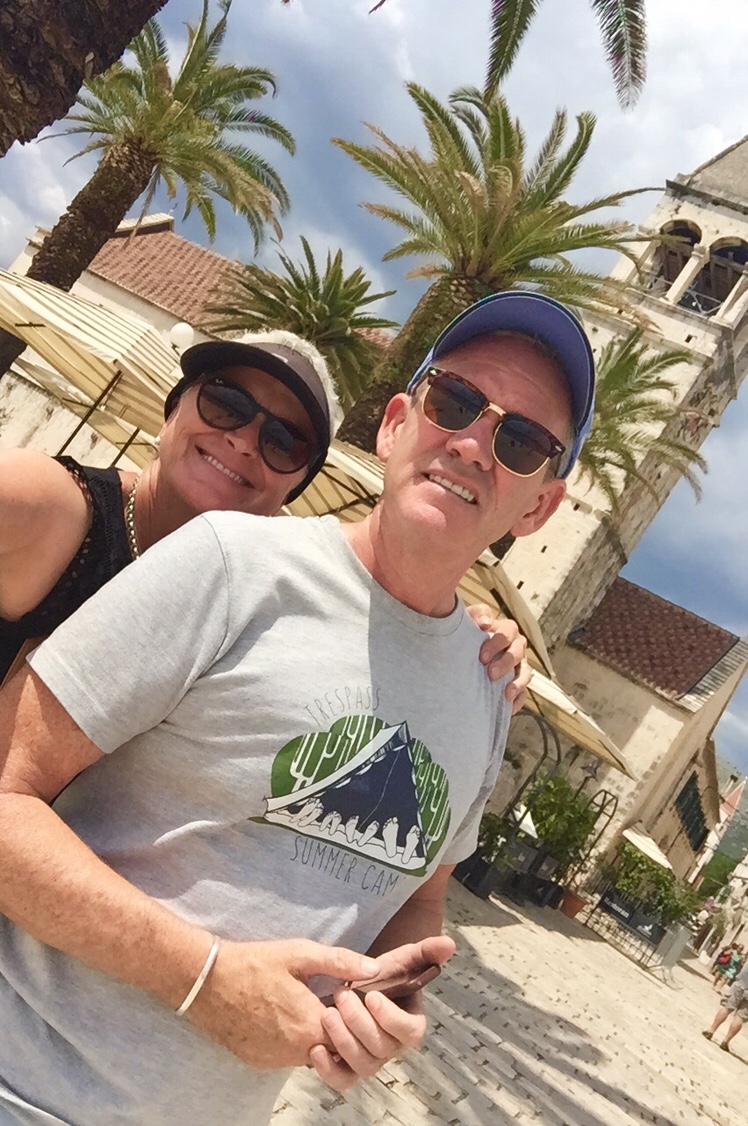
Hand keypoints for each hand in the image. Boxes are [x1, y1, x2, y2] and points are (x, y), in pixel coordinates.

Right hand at [185, 938, 379, 1069]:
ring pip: (309, 1055)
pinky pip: (286, 1057)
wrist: (205, 982)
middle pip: (332, 1049)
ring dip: (314, 1035)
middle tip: (328, 999)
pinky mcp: (258, 1062)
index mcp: (311, 1025)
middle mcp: (296, 1052)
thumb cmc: (254, 963)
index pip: (352, 1035)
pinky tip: (283, 1014)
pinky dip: (292, 1041)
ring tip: (305, 1003)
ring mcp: (275, 1061)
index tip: (346, 995)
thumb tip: (374, 968)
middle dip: (337, 1028)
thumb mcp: (300, 953)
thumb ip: (340, 962)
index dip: (354, 1017)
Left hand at [309, 935, 454, 1090]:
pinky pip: (341, 1080)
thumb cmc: (383, 973)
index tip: (371, 995)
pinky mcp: (347, 1068)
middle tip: (341, 995)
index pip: (410, 1032)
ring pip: (363, 1066)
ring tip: (327, 1014)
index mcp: (411, 1025)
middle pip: (382, 1049)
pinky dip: (328, 1070)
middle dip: (360, 1023)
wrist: (357, 986)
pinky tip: (316, 1048)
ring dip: (344, 1042)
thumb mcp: (402, 958)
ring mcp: (371, 1061)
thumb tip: (450, 943)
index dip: (391, 1017)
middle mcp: (393, 1048)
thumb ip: (426, 951)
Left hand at [467, 604, 531, 713]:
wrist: (462, 650)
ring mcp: (519, 665)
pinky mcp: (517, 683)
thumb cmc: (468, 632)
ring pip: (525, 673)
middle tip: (490, 674)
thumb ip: (478, 615)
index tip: (482, 657)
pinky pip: (524, 692)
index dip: (496, 644)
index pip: (507, 633)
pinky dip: (518, 700)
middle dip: (505, 664)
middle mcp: (516, 646)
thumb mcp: (469, 619)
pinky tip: (509, 707)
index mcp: (507, 629)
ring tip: (506, 693)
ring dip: (517, 683)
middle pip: (517, 654)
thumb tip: (486, 624)